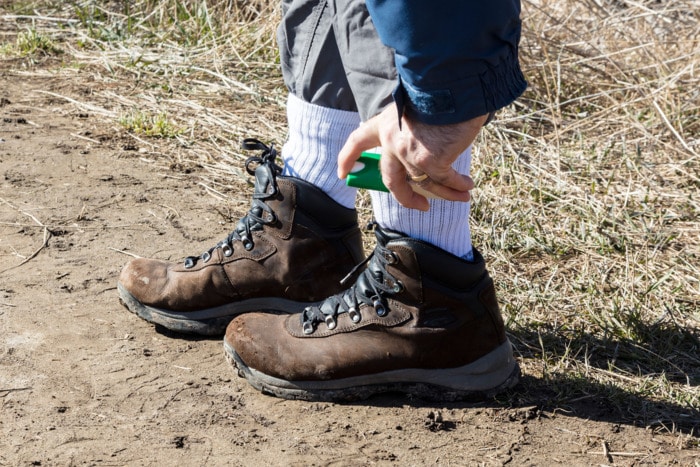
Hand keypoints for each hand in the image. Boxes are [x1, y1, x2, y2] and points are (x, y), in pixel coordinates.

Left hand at [337, 103, 487, 210]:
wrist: (452, 81)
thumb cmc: (441, 89)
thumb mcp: (418, 107)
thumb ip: (414, 128)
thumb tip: (430, 150)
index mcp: (385, 123)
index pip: (358, 141)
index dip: (348, 158)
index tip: (343, 174)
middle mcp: (391, 141)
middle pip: (391, 179)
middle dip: (406, 197)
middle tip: (420, 205)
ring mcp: (408, 154)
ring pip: (424, 182)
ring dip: (445, 192)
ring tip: (462, 195)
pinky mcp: (429, 161)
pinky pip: (444, 180)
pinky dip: (457, 185)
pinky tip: (467, 186)